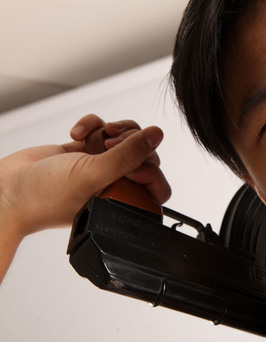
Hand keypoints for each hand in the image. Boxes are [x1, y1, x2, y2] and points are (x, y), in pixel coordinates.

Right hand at [0, 114, 170, 281]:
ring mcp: (100, 165)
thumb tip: (157, 135)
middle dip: (131, 142)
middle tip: (109, 145)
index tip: (134, 165)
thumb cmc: (46, 197)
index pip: (158, 185)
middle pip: (145, 153)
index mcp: (124, 199)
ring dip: (113, 130)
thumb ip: (129, 155)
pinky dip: (91, 125)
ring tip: (95, 137)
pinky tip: (74, 134)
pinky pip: (101, 128)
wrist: (6, 190)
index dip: (151, 170)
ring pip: (126, 136)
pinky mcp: (84, 150)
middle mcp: (116, 183)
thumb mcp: (93, 175)